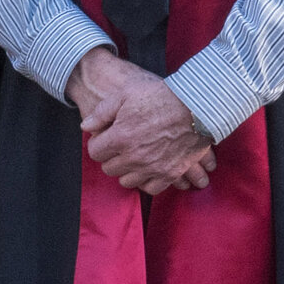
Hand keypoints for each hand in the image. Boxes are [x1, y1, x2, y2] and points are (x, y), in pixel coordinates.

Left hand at [72, 51, 214, 195]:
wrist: (198, 106)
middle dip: (111, 157)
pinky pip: (151, 188)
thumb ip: (102, 113)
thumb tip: (86, 126)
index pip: (95, 152)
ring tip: (133, 158)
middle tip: (118, 147)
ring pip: (127, 181)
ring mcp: (153, 168)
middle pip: (109, 168)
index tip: (105, 138)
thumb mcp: (125, 95)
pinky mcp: (171, 173)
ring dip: (127, 170)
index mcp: (120, 138)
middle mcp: (134, 157)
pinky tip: (147, 169)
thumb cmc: (161, 97)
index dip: (98, 144)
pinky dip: (147, 181)